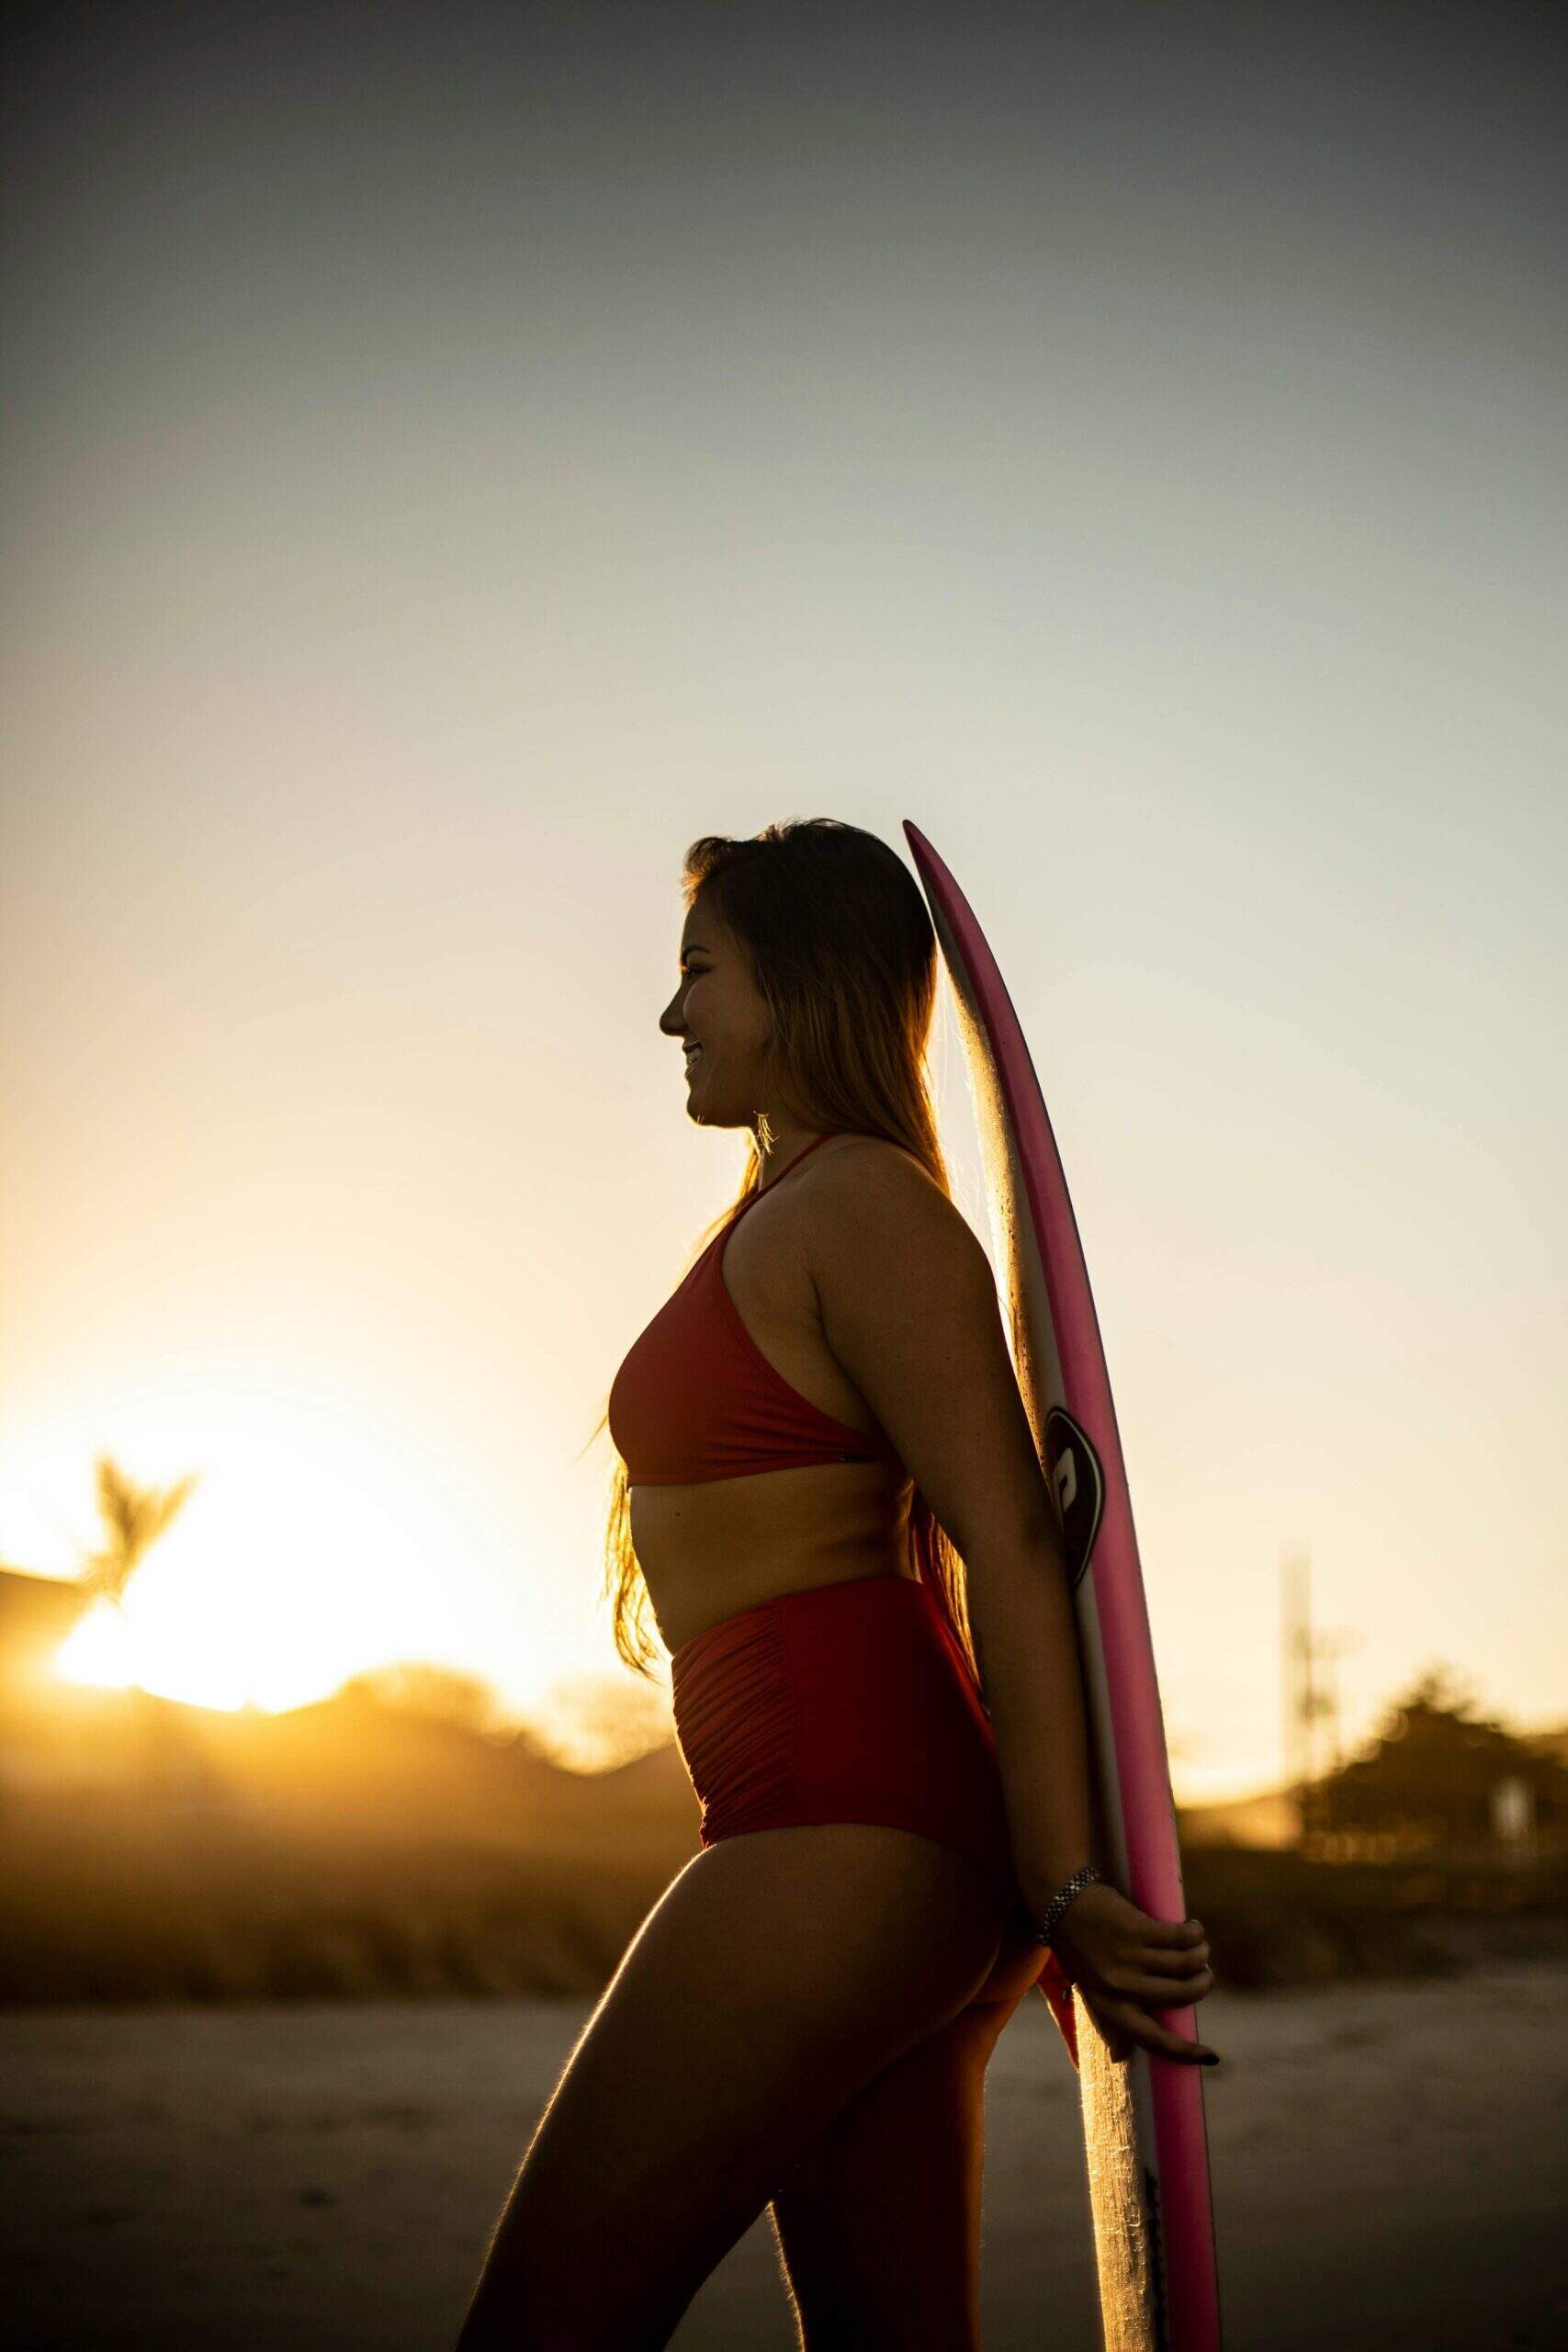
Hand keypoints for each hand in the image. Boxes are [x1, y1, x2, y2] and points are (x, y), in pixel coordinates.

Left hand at [1046, 1882, 1218, 2066]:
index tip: (1213, 2057)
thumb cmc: (1078, 1947)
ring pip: (1186, 1963)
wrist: (1059, 1900)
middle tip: (1204, 1973)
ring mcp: (1128, 1958)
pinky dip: (1194, 1933)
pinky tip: (1194, 1928)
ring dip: (1201, 1955)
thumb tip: (1119, 2059)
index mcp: (1108, 2007)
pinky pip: (1181, 1937)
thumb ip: (1105, 2022)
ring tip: (1200, 1947)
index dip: (1186, 2053)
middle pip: (1182, 1996)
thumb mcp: (1089, 1988)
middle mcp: (1119, 1987)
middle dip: (1203, 1984)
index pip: (1153, 2040)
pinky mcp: (1136, 1930)